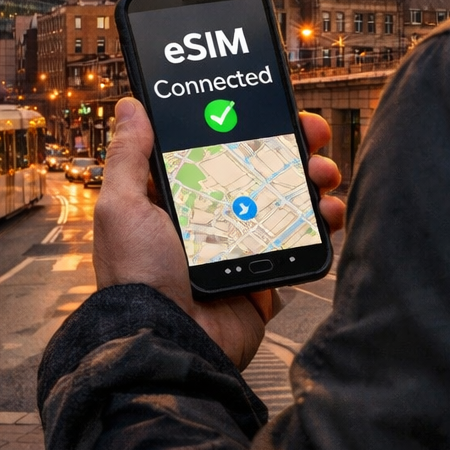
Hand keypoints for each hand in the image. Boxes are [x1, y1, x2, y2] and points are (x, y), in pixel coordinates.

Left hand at [92, 96, 344, 369]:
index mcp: (175, 197)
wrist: (170, 342)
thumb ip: (129, 156)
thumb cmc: (138, 278)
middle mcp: (210, 217)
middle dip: (289, 147)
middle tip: (309, 135)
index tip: (266, 108)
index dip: (243, 126)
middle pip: (258, 168)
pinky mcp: (265, 272)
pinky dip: (321, 222)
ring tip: (322, 174)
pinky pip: (302, 241)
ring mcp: (241, 244)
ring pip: (286, 198)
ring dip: (311, 179)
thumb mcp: (122, 207)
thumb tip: (129, 107)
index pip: (215, 148)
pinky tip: (328, 211)